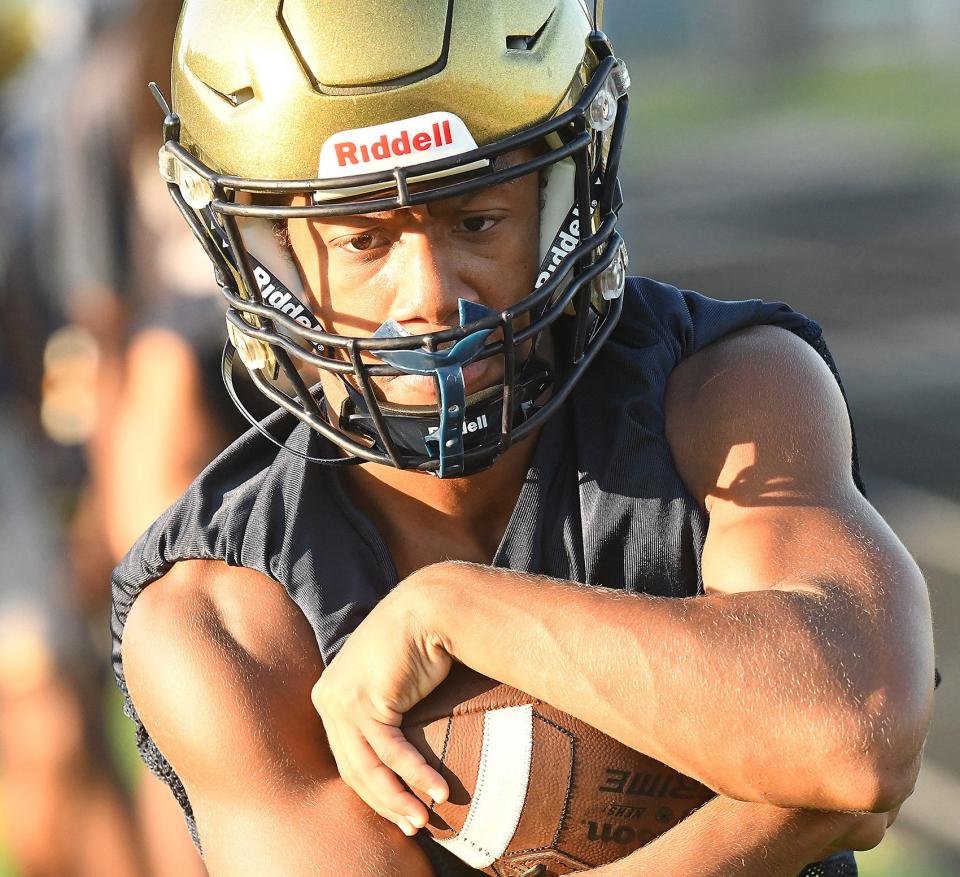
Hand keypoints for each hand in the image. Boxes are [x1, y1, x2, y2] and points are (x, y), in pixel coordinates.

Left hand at [311, 576, 451, 836]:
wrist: (429, 606)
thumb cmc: (419, 643)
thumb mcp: (393, 685)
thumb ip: (387, 716)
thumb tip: (403, 754)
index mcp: (330, 698)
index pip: (348, 758)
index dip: (374, 791)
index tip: (402, 812)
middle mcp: (328, 700)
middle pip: (353, 770)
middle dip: (385, 804)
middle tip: (414, 827)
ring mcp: (342, 701)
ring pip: (369, 768)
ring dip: (400, 798)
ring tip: (427, 819)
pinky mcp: (365, 701)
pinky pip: (391, 751)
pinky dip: (416, 775)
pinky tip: (439, 791)